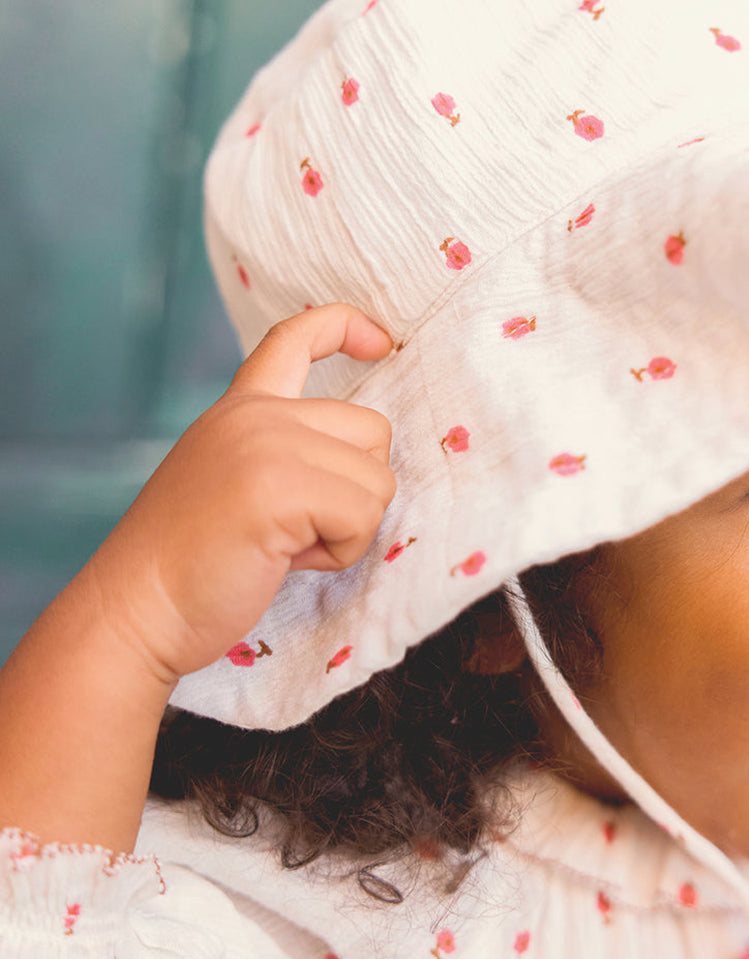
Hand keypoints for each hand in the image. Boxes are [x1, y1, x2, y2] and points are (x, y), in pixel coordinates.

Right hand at [88, 303, 395, 682]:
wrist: (136, 612)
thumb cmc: (192, 565)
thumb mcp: (235, 482)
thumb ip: (286, 452)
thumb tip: (367, 460)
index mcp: (240, 408)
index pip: (297, 336)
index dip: (347, 326)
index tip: (382, 341)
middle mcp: (255, 414)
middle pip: (374, 430)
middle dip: (356, 490)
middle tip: (297, 528)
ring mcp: (267, 444)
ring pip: (378, 480)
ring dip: (348, 528)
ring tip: (287, 546)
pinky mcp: (280, 487)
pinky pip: (363, 516)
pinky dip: (341, 551)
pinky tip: (288, 560)